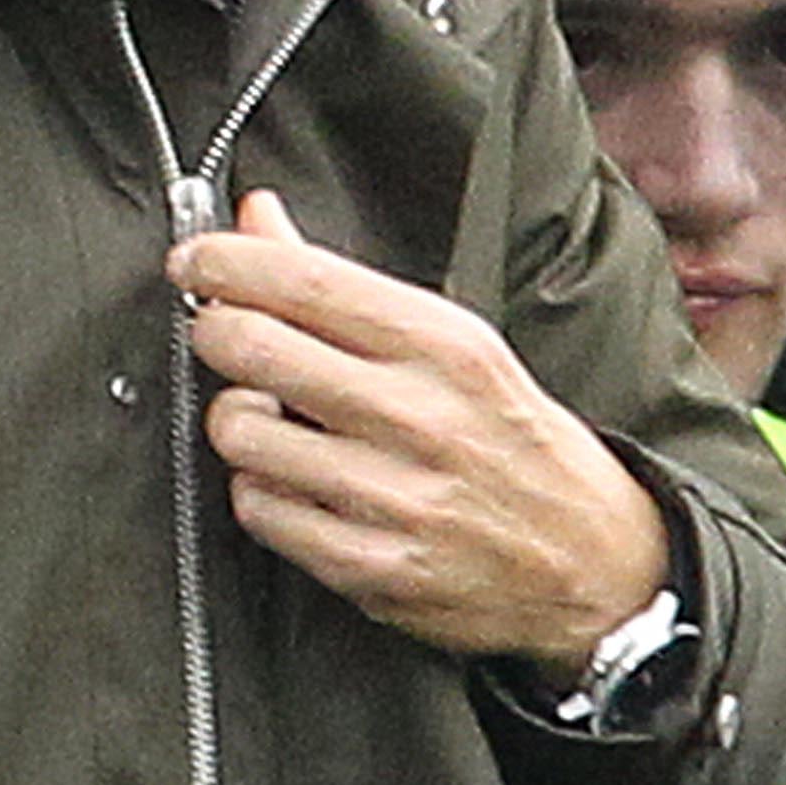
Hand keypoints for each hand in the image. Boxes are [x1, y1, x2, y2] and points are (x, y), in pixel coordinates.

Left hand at [173, 191, 670, 674]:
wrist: (592, 561)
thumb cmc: (511, 440)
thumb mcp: (452, 345)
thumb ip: (342, 283)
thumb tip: (256, 216)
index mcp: (445, 345)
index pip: (306, 282)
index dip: (226, 263)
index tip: (193, 260)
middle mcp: (420, 417)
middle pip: (254, 349)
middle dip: (215, 331)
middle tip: (218, 333)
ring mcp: (394, 498)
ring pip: (242, 434)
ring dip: (236, 420)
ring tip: (267, 419)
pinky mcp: (372, 568)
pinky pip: (260, 511)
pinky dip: (260, 491)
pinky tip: (293, 483)